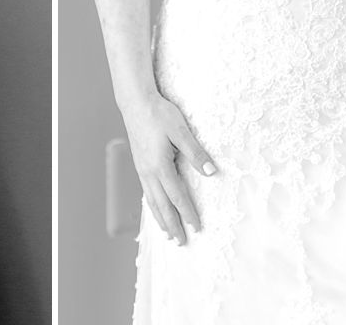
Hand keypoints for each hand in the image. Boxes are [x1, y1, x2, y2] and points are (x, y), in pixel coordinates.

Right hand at [123, 91, 216, 245]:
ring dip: (160, 218)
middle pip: (162, 205)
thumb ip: (196, 153)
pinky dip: (152, 205)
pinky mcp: (139, 164)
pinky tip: (156, 207)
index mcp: (160, 166)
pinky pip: (146, 191)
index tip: (197, 228)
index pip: (177, 197)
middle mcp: (149, 172)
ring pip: (152, 200)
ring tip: (167, 234)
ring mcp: (142, 169)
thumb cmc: (159, 113)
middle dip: (172, 225)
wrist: (135, 102)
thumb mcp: (181, 130)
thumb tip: (210, 172)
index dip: (188, 214)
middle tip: (180, 243)